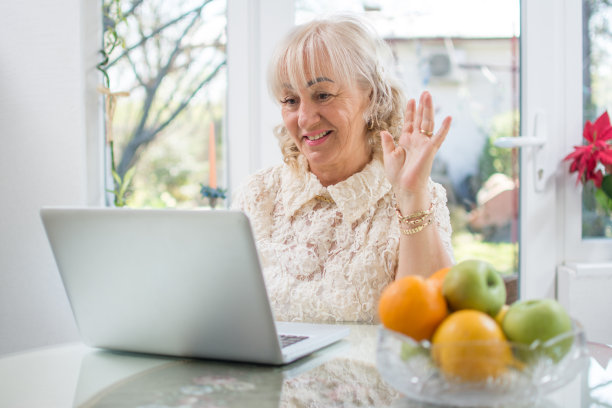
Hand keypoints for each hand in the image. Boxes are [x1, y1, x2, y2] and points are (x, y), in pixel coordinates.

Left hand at [380, 91, 450, 206]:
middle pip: (421, 119)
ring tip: (429, 96)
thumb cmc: (397, 175)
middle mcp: (417, 140)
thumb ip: (387, 143)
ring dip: (428, 109)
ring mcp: (424, 144)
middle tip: (424, 92)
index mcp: (407, 141)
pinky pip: (438, 137)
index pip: (410, 122)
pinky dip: (444, 128)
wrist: (404, 187)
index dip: (411, 111)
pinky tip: (448, 117)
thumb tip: (384, 131)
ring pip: (428, 123)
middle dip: (422, 106)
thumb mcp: (389, 156)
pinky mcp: (430, 150)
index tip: (412, 99)